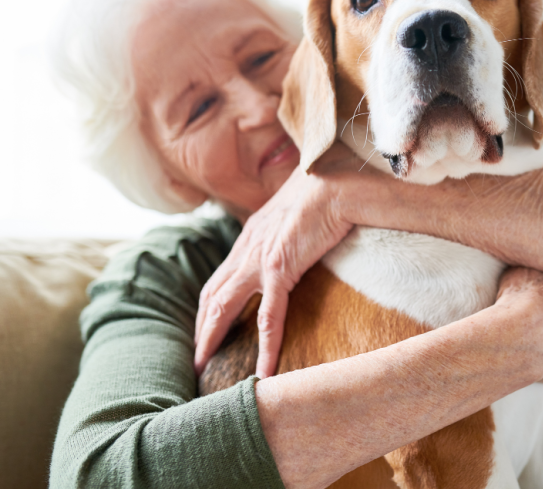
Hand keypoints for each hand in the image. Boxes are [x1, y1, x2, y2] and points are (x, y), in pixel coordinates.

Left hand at [195, 142, 362, 377]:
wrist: (335, 183)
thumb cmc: (323, 192)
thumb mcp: (294, 214)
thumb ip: (285, 231)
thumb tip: (296, 239)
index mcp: (250, 237)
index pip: (220, 278)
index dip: (208, 306)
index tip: (206, 329)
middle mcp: (246, 249)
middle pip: (211, 295)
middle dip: (201, 328)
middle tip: (197, 358)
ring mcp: (258, 260)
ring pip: (223, 307)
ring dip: (211, 338)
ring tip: (205, 366)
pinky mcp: (279, 269)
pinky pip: (268, 317)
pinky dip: (265, 346)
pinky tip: (264, 369)